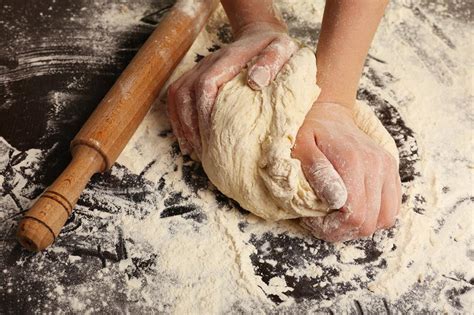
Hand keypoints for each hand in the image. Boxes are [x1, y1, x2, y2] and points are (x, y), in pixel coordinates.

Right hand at [167, 22, 298, 156]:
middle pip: (185, 93)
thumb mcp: (282, 49)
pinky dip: (178, 119)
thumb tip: (255, 82)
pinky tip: (187, 140)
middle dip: (190, 125)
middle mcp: (208, 63)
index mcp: (227, 59)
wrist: (260, 36)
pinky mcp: (196, 77)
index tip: (212, 137)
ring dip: (182, 124)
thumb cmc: (274, 48)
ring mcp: (199, 69)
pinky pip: (177, 96)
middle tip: (202, 152)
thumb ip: (271, 62)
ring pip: (177, 95)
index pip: (206, 84)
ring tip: (192, 150)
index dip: (204, 111)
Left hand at [292, 102, 400, 241]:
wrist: (329, 114)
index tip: (313, 222)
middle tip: (322, 223)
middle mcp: (377, 165)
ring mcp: (388, 168)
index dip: (333, 228)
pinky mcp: (391, 170)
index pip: (355, 216)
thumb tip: (336, 201)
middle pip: (370, 222)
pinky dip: (374, 215)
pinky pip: (392, 207)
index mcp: (354, 162)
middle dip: (343, 231)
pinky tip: (353, 209)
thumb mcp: (301, 148)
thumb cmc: (309, 132)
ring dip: (361, 226)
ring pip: (386, 218)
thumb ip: (318, 172)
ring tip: (337, 218)